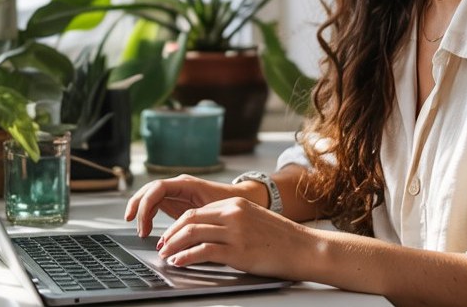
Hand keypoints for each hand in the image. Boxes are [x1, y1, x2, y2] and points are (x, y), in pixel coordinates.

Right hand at [124, 174, 241, 236]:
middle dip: (137, 206)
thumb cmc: (232, 203)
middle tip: (133, 225)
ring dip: (141, 212)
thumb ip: (197, 221)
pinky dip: (148, 215)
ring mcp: (177, 192)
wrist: (245, 198)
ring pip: (150, 196)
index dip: (145, 204)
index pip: (157, 188)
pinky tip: (146, 228)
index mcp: (187, 183)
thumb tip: (181, 236)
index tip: (140, 222)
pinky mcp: (177, 201)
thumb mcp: (214, 212)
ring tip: (141, 231)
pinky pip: (156, 204)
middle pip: (149, 190)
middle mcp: (179, 185)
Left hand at [156, 196, 310, 278]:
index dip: (177, 224)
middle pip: (190, 219)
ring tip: (166, 255)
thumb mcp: (253, 219)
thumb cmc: (280, 238)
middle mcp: (233, 213)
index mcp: (236, 203)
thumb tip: (207, 233)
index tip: (168, 235)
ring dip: (174, 245)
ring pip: (192, 233)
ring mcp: (235, 231)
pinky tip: (180, 262)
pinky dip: (186, 256)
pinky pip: (204, 251)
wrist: (304, 248)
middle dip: (170, 234)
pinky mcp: (238, 251)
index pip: (196, 211)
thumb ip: (231, 221)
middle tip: (162, 246)